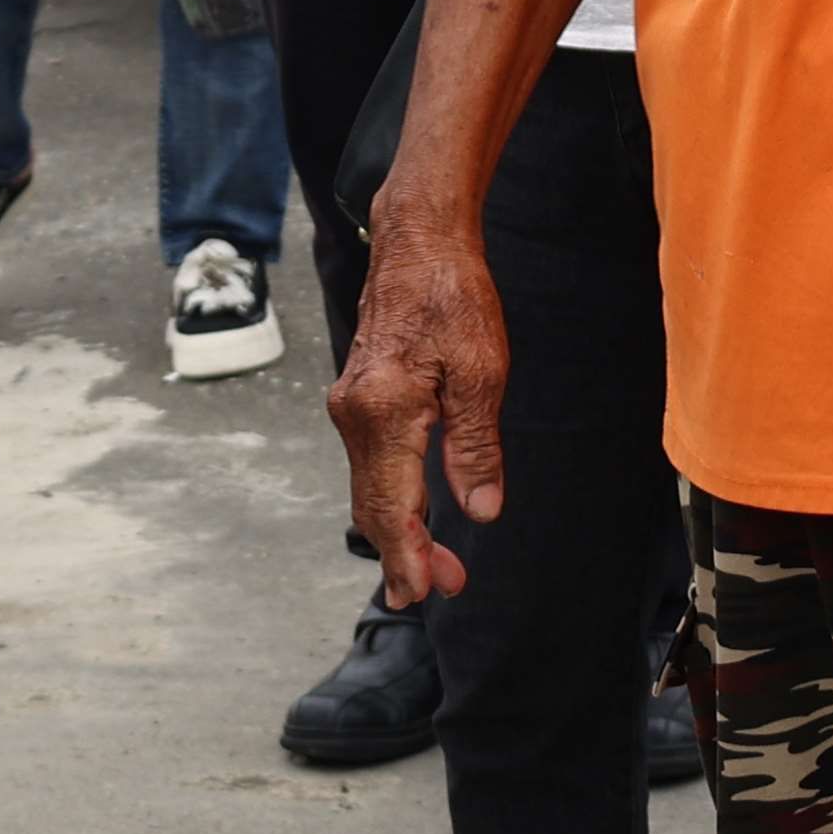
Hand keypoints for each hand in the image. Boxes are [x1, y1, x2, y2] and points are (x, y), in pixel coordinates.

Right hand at [330, 194, 509, 602]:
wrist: (416, 240)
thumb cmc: (452, 296)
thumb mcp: (481, 373)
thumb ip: (475, 447)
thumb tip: (479, 511)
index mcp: (384, 412)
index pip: (391, 506)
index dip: (410, 556)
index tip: (426, 593)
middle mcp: (355, 414)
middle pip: (371, 506)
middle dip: (405, 553)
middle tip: (446, 587)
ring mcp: (351, 405)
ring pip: (368, 487)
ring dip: (399, 529)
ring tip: (436, 565)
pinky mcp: (359, 396)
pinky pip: (370, 463)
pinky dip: (390, 498)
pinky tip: (412, 513)